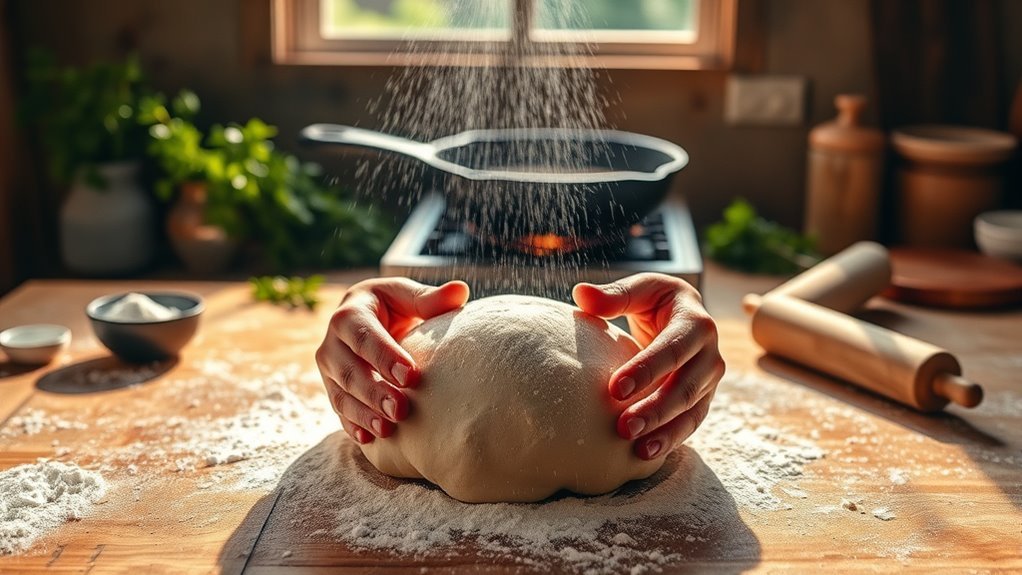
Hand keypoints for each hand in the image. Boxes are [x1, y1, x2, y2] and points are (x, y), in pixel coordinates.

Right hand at [316, 278, 469, 443]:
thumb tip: (461, 290)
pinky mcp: (332, 388)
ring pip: (342, 394)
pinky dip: (353, 425)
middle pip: (350, 370)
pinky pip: (339, 410)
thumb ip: (430, 299)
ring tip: (388, 429)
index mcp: (350, 314)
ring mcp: (329, 369)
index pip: (363, 336)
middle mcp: (332, 342)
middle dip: (374, 392)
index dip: (384, 356)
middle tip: (401, 410)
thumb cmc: (391, 306)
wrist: (364, 317)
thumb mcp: (406, 296)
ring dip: (364, 413)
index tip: (411, 375)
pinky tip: (370, 439)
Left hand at [572, 273, 723, 459]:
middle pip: (686, 386)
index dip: (646, 369)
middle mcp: (710, 353)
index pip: (672, 349)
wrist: (682, 316)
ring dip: (665, 431)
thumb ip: (614, 295)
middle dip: (655, 409)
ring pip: (692, 410)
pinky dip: (671, 439)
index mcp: (696, 322)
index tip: (614, 389)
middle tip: (623, 427)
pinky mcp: (703, 398)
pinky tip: (645, 452)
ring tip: (637, 448)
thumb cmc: (657, 301)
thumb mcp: (640, 290)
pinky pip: (691, 423)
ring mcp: (710, 379)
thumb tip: (581, 293)